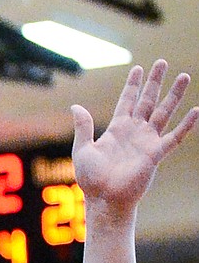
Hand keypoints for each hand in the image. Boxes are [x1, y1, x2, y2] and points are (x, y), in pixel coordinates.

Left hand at [71, 60, 197, 216]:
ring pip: (164, 112)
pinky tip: (196, 111)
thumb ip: (83, 127)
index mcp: (117, 128)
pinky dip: (185, 125)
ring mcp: (147, 141)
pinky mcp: (156, 154)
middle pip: (147, 100)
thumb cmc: (92, 179)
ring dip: (174, 95)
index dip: (133, 85)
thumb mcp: (83, 149)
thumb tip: (75, 106)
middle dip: (155, 81)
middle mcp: (134, 132)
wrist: (104, 200)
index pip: (127, 100)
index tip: (138, 68)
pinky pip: (174, 137)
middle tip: (162, 62)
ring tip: (184, 76)